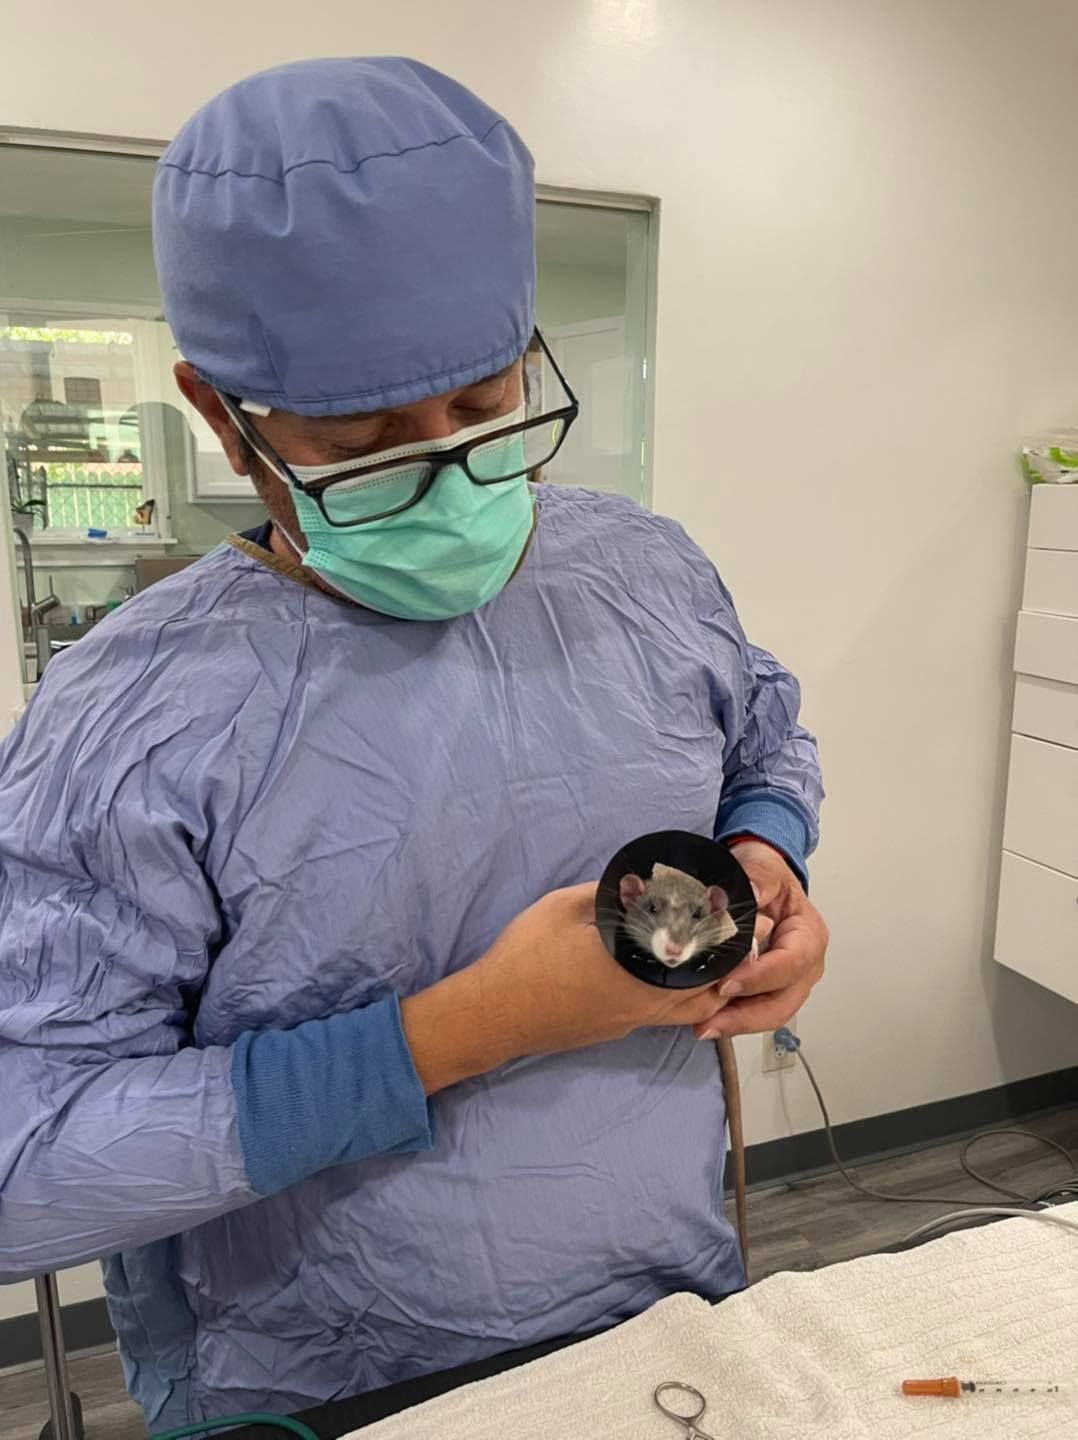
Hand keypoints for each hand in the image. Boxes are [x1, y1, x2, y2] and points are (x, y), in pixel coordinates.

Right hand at [477, 884, 732, 1055]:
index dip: (729, 939)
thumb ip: (605, 894)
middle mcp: (643, 1001)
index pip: (699, 955)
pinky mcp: (617, 1030)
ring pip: (688, 1010)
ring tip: (718, 958)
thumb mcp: (563, 908)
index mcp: (636, 966)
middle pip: (706, 991)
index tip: (749, 920)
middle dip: (731, 966)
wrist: (494, 1014)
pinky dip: (684, 998)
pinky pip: (665, 1016)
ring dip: (709, 986)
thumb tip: (633, 882)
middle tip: (743, 940)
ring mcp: (631, 1021)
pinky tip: (675, 977)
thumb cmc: (526, 956)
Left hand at [694, 841, 827, 1039]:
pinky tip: (705, 1022)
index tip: (727, 983)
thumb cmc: (765, 875)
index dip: (760, 977)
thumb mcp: (763, 866)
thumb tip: (751, 892)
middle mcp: (804, 965)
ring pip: (769, 1013)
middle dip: (747, 1016)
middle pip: (783, 1001)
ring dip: (737, 1024)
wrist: (759, 880)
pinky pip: (753, 1010)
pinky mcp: (767, 990)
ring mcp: (788, 981)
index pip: (791, 963)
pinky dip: (731, 1018)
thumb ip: (758, 877)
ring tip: (703, 1028)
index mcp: (809, 936)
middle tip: (710, 1022)